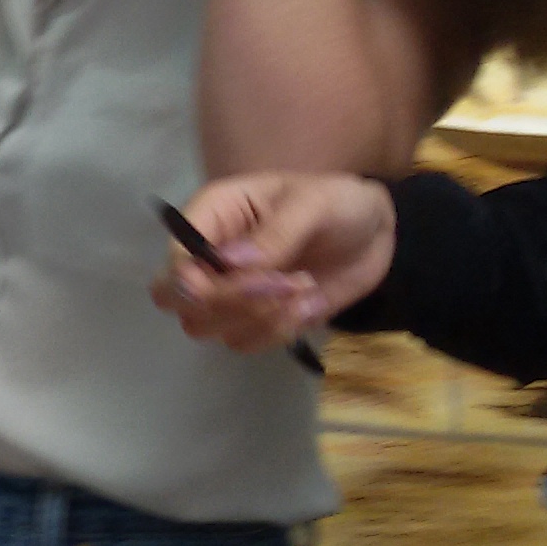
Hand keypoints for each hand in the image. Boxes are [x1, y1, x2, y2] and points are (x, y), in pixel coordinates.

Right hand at [151, 171, 395, 353]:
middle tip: (278, 287)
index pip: (174, 257)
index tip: (254, 277)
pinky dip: (277, 332)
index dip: (194, 279)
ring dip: (259, 317)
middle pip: (172, 299)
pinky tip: (307, 304)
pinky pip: (243, 343)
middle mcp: (208, 257)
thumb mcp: (313, 205)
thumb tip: (230, 261)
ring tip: (303, 286)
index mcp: (212, 216)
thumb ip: (274, 233)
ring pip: (205, 327)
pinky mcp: (253, 319)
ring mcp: (227, 292)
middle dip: (223, 303)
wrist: (374, 231)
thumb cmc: (337, 202)